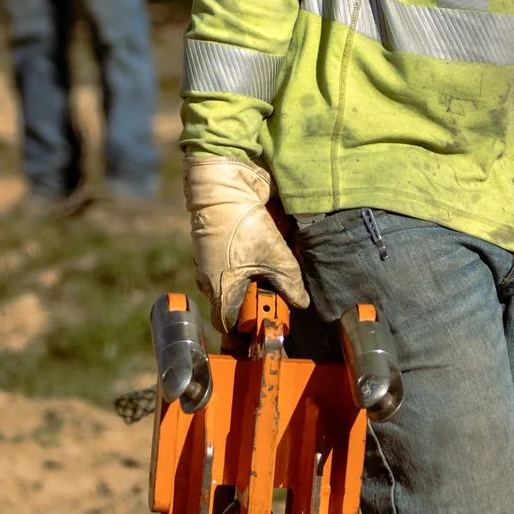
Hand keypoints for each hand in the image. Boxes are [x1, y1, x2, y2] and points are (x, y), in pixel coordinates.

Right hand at [183, 156, 309, 331]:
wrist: (223, 183)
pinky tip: (271, 242)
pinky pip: (240, 254)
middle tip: (281, 294)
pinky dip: (255, 253)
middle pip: (237, 297)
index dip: (243, 331)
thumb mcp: (274, 257)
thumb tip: (301, 302)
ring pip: (240, 274)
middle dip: (260, 296)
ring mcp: (214, 256)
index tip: (263, 327)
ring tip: (278, 263)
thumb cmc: (240, 225)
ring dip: (259, 271)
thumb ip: (290, 283)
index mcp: (218, 288)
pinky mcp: (221, 238)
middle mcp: (211, 276)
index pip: (225, 323)